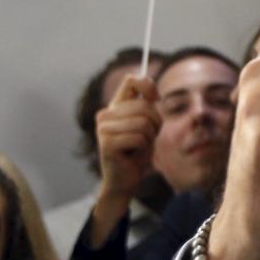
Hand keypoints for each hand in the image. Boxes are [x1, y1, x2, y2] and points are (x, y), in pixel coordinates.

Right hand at [90, 74, 160, 246]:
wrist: (125, 179)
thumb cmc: (136, 151)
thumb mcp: (146, 124)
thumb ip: (146, 106)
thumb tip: (153, 90)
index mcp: (115, 106)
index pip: (131, 81)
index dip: (148, 86)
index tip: (156, 98)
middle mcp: (105, 115)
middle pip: (145, 106)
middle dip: (155, 122)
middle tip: (148, 136)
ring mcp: (103, 129)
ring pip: (143, 123)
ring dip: (149, 137)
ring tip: (139, 146)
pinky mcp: (106, 144)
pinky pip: (138, 138)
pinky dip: (143, 147)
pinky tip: (132, 155)